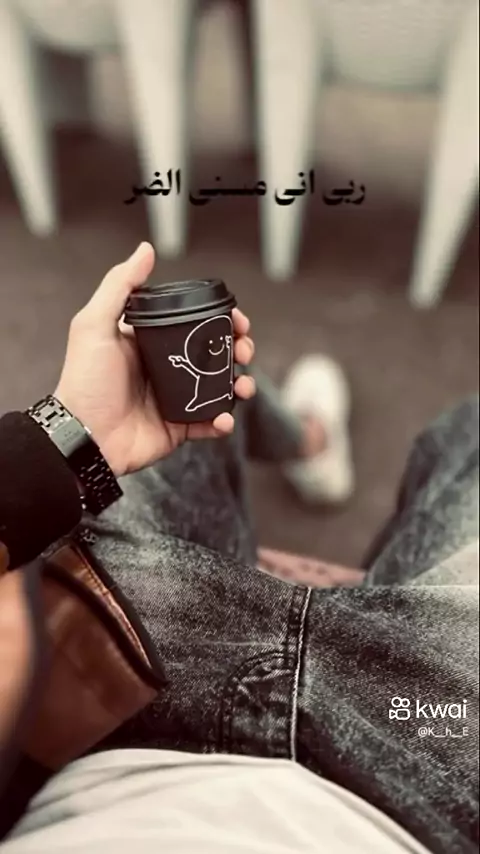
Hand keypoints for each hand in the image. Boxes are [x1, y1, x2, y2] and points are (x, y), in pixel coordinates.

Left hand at [55, 243, 255, 477]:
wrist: (83, 435)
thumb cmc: (85, 381)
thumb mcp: (94, 325)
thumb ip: (120, 286)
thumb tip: (146, 250)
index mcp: (153, 343)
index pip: (196, 325)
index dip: (222, 321)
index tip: (238, 321)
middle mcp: (168, 369)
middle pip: (216, 355)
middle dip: (239, 351)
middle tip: (244, 352)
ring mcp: (176, 399)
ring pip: (221, 388)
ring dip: (241, 385)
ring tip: (243, 387)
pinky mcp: (180, 428)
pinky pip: (211, 423)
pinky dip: (224, 421)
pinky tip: (225, 418)